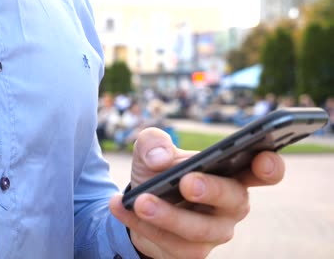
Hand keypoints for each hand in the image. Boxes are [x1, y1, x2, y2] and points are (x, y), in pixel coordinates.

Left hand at [110, 128, 284, 258]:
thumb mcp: (151, 150)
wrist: (138, 202)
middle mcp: (230, 207)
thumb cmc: (157, 171)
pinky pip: (169, 245)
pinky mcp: (189, 254)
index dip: (270, 166)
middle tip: (186, 182)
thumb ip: (153, 142)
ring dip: (167, 215)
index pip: (263, 172)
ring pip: (197, 231)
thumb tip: (159, 159)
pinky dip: (142, 225)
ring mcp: (212, 234)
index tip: (262, 158)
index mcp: (231, 175)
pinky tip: (121, 207)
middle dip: (210, 190)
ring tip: (140, 201)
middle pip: (234, 201)